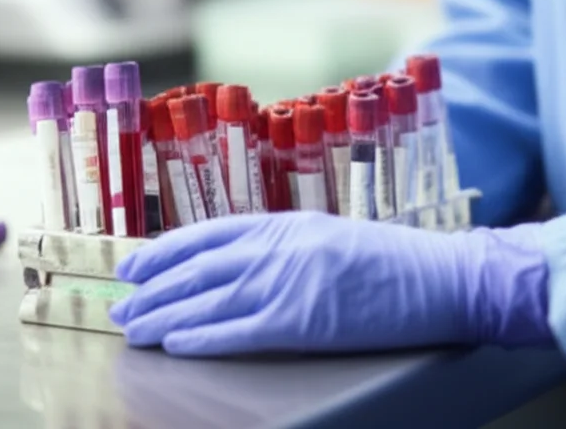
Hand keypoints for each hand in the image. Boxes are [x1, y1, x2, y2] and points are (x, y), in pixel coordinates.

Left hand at [109, 212, 551, 356]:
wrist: (444, 277)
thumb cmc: (394, 260)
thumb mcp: (331, 236)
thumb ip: (284, 245)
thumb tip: (238, 262)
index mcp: (287, 223)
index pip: (210, 233)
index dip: (166, 249)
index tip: (135, 264)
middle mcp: (280, 247)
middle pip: (201, 267)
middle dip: (154, 286)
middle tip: (121, 303)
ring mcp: (291, 281)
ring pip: (210, 298)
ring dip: (165, 313)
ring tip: (133, 326)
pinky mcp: (305, 320)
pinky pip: (241, 330)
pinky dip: (202, 336)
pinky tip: (174, 343)